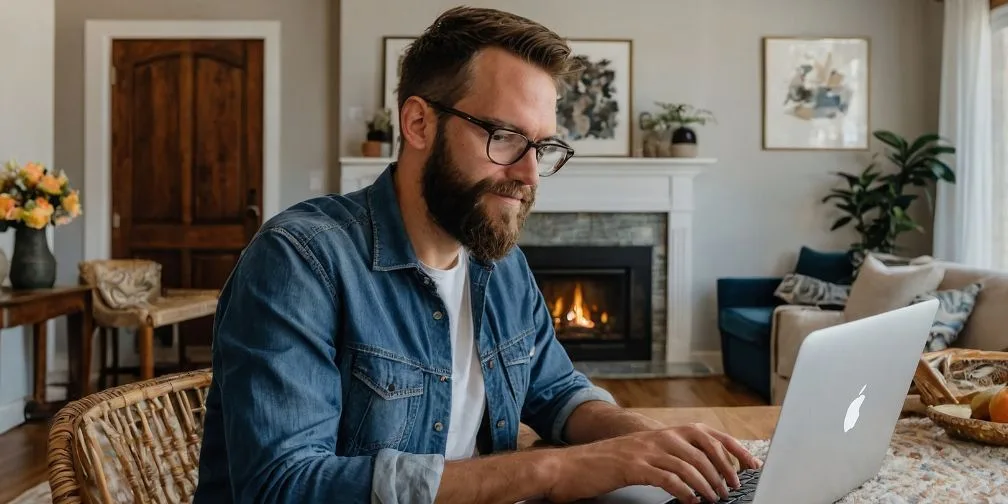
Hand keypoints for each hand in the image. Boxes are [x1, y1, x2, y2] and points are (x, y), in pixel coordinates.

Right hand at [543, 423, 762, 502]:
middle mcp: (657, 437)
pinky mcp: (633, 467)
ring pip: (689, 464)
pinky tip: (690, 501)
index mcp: (662, 433)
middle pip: (704, 448)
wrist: (571, 466)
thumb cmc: (606, 464)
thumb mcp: (642, 454)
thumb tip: (702, 472)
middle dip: (724, 469)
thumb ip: (669, 457)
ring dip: (708, 484)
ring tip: (715, 498)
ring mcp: (645, 451)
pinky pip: (667, 478)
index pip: (707, 434)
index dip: (733, 448)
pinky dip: (685, 491)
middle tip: (733, 487)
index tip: (751, 464)